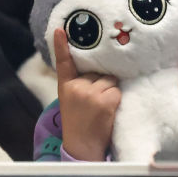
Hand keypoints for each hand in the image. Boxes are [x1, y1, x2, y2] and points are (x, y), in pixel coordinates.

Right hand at [53, 29, 119, 160]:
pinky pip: (117, 90)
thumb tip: (101, 68)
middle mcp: (76, 87)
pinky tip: (108, 111)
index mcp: (66, 86)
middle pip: (98, 71)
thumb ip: (80, 83)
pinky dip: (117, 99)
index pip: (63, 63)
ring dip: (111, 90)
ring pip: (110, 80)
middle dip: (102, 82)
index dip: (61, 45)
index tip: (60, 29)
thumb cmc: (80, 122)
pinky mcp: (104, 101)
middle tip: (96, 102)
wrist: (82, 147)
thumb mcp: (72, 100)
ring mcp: (90, 93)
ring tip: (102, 107)